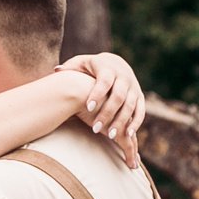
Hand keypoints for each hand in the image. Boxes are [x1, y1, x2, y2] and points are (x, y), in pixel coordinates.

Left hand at [60, 52, 146, 167]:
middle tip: (95, 129)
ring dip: (121, 121)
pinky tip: (127, 134)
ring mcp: (133, 87)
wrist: (116, 63)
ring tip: (109, 135)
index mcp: (108, 68)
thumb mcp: (81, 63)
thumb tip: (57, 70)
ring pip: (130, 105)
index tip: (88, 107)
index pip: (104, 81)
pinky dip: (136, 122)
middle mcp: (123, 77)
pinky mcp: (140, 96)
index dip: (97, 94)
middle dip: (107, 113)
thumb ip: (70, 67)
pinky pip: (141, 110)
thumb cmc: (92, 67)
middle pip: (118, 96)